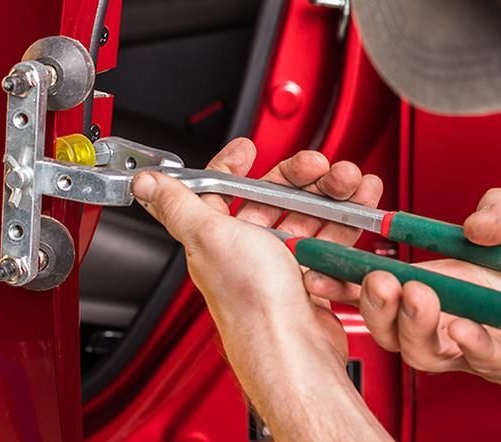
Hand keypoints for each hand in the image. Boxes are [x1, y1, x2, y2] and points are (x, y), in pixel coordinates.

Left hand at [132, 138, 388, 440]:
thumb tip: (144, 182)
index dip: (232, 166)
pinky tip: (356, 219)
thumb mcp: (208, 236)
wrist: (293, 351)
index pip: (220, 191)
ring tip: (352, 185)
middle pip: (273, 199)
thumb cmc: (251, 302)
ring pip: (307, 218)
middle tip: (324, 167)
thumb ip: (176, 204)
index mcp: (217, 238)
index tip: (249, 148)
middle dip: (301, 177)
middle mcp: (247, 252)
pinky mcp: (310, 285)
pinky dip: (346, 228)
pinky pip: (329, 246)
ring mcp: (280, 268)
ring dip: (331, 197)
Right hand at [308, 188, 500, 406]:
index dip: (349, 276)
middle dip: (370, 303)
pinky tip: (464, 327)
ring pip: (423, 351)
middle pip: (389, 325)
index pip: (386, 284)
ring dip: (411, 324)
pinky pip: (484, 361)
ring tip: (418, 296)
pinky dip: (470, 345)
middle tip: (376, 280)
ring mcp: (483, 346)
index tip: (323, 262)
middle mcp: (456, 317)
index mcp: (450, 281)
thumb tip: (472, 224)